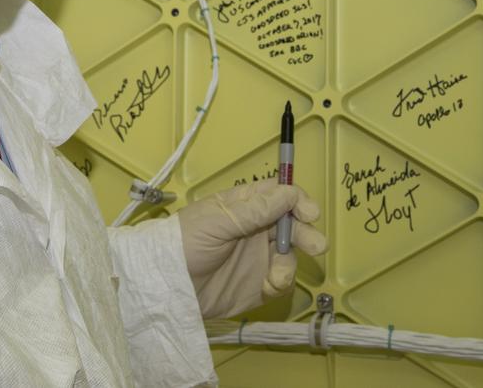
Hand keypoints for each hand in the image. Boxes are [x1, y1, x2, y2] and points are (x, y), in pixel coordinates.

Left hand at [176, 179, 327, 318]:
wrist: (166, 288)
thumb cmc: (184, 244)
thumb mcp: (218, 222)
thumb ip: (255, 211)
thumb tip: (289, 193)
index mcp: (243, 206)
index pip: (278, 195)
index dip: (297, 201)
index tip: (309, 212)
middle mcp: (254, 229)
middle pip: (292, 224)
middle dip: (306, 233)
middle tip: (316, 245)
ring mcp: (257, 257)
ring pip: (290, 254)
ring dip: (290, 263)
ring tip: (277, 275)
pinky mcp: (257, 285)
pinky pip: (281, 281)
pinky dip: (281, 283)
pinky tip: (268, 286)